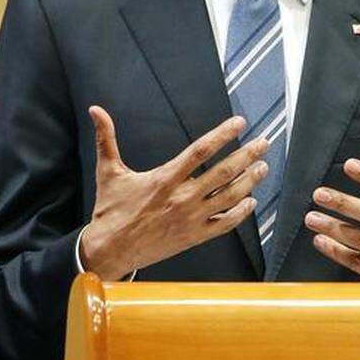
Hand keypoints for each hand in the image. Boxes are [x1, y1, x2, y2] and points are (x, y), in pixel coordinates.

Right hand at [79, 106, 270, 279]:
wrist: (111, 250)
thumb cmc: (111, 211)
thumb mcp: (108, 172)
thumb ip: (106, 139)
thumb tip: (95, 110)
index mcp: (165, 179)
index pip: (200, 151)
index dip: (222, 135)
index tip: (239, 123)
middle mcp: (182, 198)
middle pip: (223, 173)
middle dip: (247, 156)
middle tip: (264, 143)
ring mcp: (192, 219)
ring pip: (229, 198)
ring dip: (249, 181)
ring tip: (263, 167)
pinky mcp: (195, 236)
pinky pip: (225, 224)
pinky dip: (241, 213)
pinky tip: (251, 202)